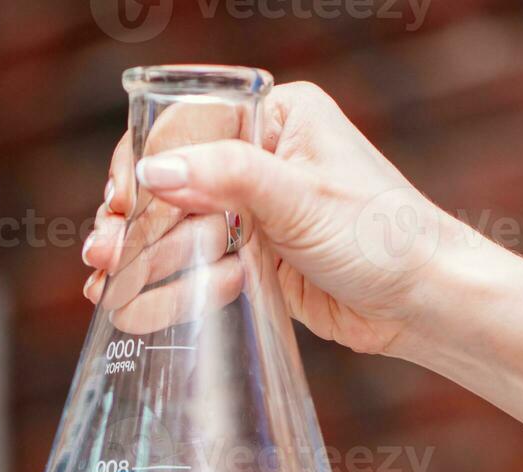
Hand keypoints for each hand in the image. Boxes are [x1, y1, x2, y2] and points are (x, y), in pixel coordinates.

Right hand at [82, 81, 461, 356]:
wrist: (421, 303)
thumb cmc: (381, 238)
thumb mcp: (299, 200)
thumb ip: (226, 178)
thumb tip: (153, 170)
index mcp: (277, 117)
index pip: (186, 124)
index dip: (142, 163)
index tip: (121, 205)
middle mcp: (261, 155)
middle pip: (170, 175)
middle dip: (129, 214)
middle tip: (102, 250)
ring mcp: (253, 206)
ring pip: (173, 220)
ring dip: (133, 248)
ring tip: (102, 276)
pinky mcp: (250, 252)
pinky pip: (189, 256)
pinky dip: (156, 273)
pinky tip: (122, 293)